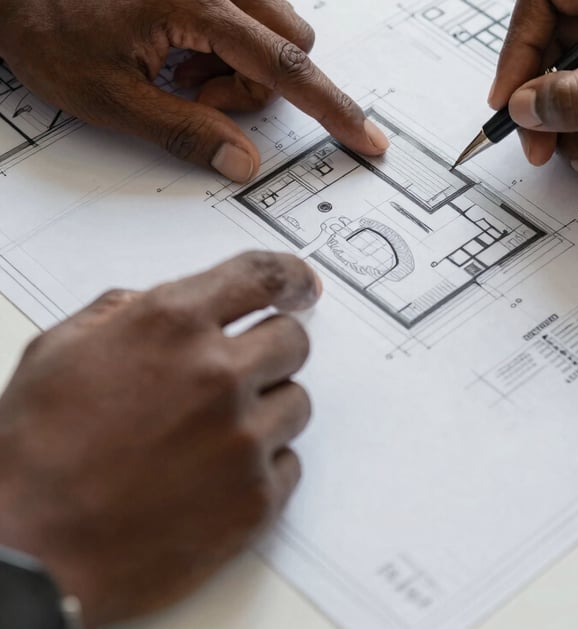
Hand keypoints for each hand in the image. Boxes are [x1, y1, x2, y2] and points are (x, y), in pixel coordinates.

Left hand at [0, 0, 388, 181]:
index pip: (284, 64)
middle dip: (259, 84)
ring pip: (273, 23)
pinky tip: (179, 48)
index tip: (365, 137)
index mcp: (191, 0)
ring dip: (243, 62)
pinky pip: (248, 5)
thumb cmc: (45, 31)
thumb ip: (184, 131)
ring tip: (178, 71)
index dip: (331, 108)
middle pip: (290, 41)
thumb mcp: (109, 99)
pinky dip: (229, 39)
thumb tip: (242, 161)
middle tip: (196, 97)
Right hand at [0, 251, 319, 626]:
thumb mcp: (59, 350)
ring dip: (265, 411)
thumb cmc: (33, 455)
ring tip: (210, 437)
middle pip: (292, 340)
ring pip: (296, 403)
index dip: (289, 275)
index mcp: (172, 324)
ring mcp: (241, 439)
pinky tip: (212, 479)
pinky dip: (260, 468)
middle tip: (236, 376)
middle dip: (269, 350)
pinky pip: (289, 465)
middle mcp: (217, 373)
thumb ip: (120, 311)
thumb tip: (154, 303)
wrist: (27, 551)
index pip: (261, 275)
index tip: (300, 285)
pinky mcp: (254, 500)